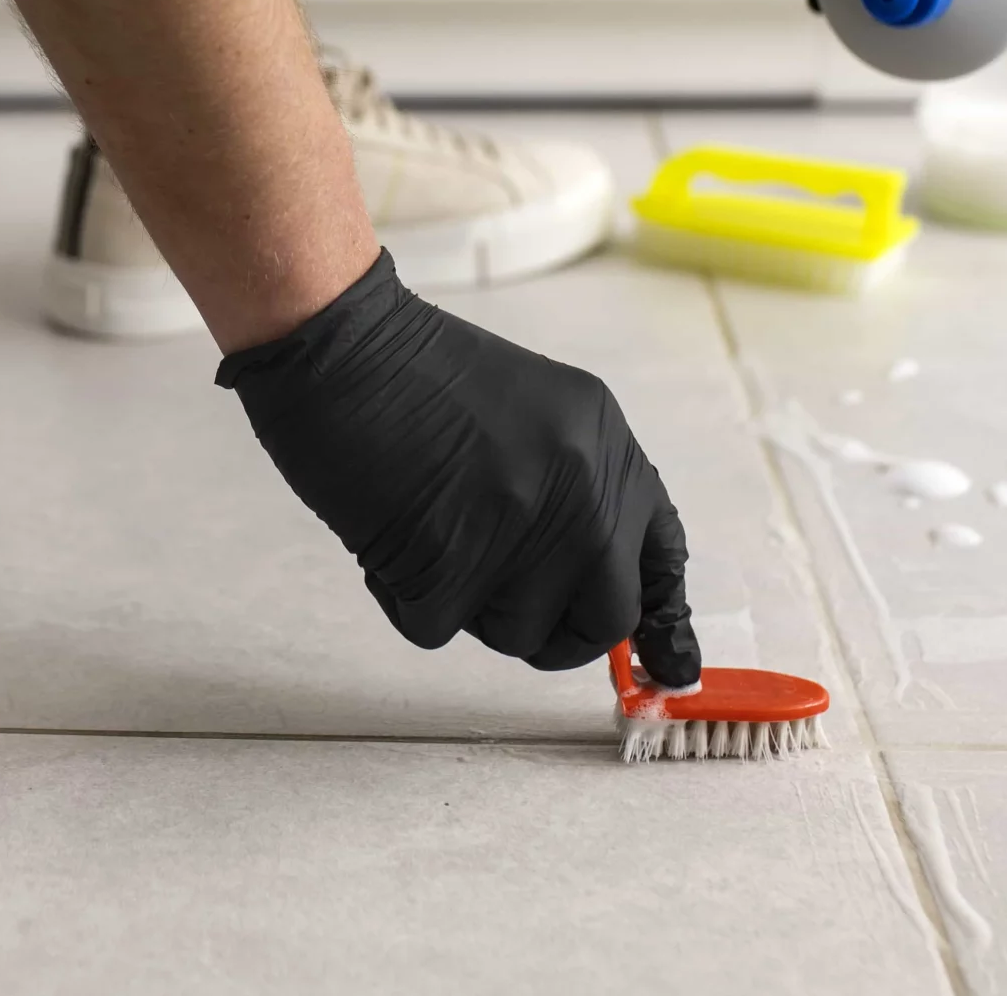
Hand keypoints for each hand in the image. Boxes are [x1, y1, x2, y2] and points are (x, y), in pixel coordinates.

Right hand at [216, 251, 700, 681]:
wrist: (340, 341)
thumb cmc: (411, 371)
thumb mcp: (532, 413)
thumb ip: (570, 488)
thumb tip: (584, 581)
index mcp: (603, 444)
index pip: (659, 553)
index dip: (660, 619)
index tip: (667, 665)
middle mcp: (581, 488)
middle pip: (605, 616)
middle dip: (557, 631)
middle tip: (501, 600)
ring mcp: (521, 526)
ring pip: (518, 633)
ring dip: (466, 603)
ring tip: (427, 529)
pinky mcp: (452, 559)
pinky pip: (436, 628)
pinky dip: (402, 597)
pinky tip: (387, 536)